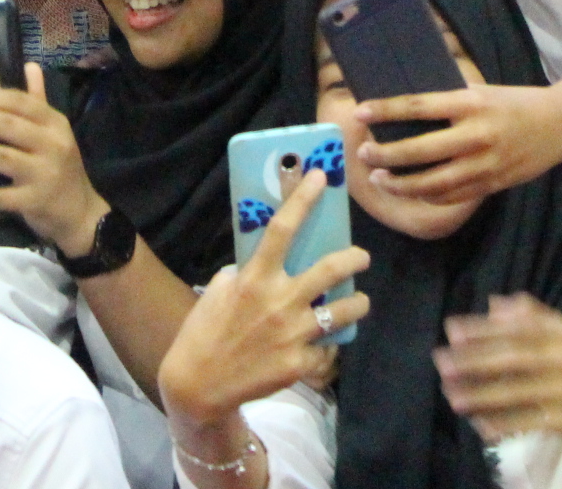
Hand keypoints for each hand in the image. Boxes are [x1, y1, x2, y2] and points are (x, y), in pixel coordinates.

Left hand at [0, 62, 104, 255]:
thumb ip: (38, 100)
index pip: (19, 102)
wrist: (79, 213)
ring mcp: (45, 174)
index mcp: (55, 123)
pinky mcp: (35, 202)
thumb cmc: (59, 166)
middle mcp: (53, 145)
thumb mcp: (54, 132)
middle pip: (7, 125)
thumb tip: (29, 64)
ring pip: (1, 157)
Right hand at [156, 170, 371, 425]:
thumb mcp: (219, 289)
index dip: (303, 198)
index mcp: (254, 278)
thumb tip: (270, 261)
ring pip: (343, 311)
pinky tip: (321, 345)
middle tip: (361, 257)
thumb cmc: (205, 330)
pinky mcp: (299, 364)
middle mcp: (278, 302)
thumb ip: (246, 272)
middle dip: (354, 259)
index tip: (321, 177)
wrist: (199, 384)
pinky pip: (325, 350)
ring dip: (357, 304)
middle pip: (330, 269)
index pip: (282, 228)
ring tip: (359, 302)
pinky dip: (325, 346)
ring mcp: (292, 334)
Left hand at [352, 79, 561, 206]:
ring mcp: (485, 164)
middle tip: (364, 153)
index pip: (418, 107)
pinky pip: (453, 196)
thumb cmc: (513, 102)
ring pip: (433, 182)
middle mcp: (476, 135)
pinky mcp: (493, 184)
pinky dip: (427, 197)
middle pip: (420, 150)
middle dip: (386, 155)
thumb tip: (403, 110)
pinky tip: (410, 192)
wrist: (560, 123)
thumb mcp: (480, 91)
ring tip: (379, 179)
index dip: (386, 111)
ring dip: (401, 184)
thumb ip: (448, 102)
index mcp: (470, 103)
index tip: (360, 113)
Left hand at [434, 294, 561, 470]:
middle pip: (513, 357)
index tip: (451, 330)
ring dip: (482, 395)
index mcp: (559, 333)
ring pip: (518, 392)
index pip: (515, 328)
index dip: (482, 328)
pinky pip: (531, 422)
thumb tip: (492, 303)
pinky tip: (480, 427)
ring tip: (452, 397)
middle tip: (441, 363)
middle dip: (474, 360)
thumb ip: (530, 314)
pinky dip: (505, 425)